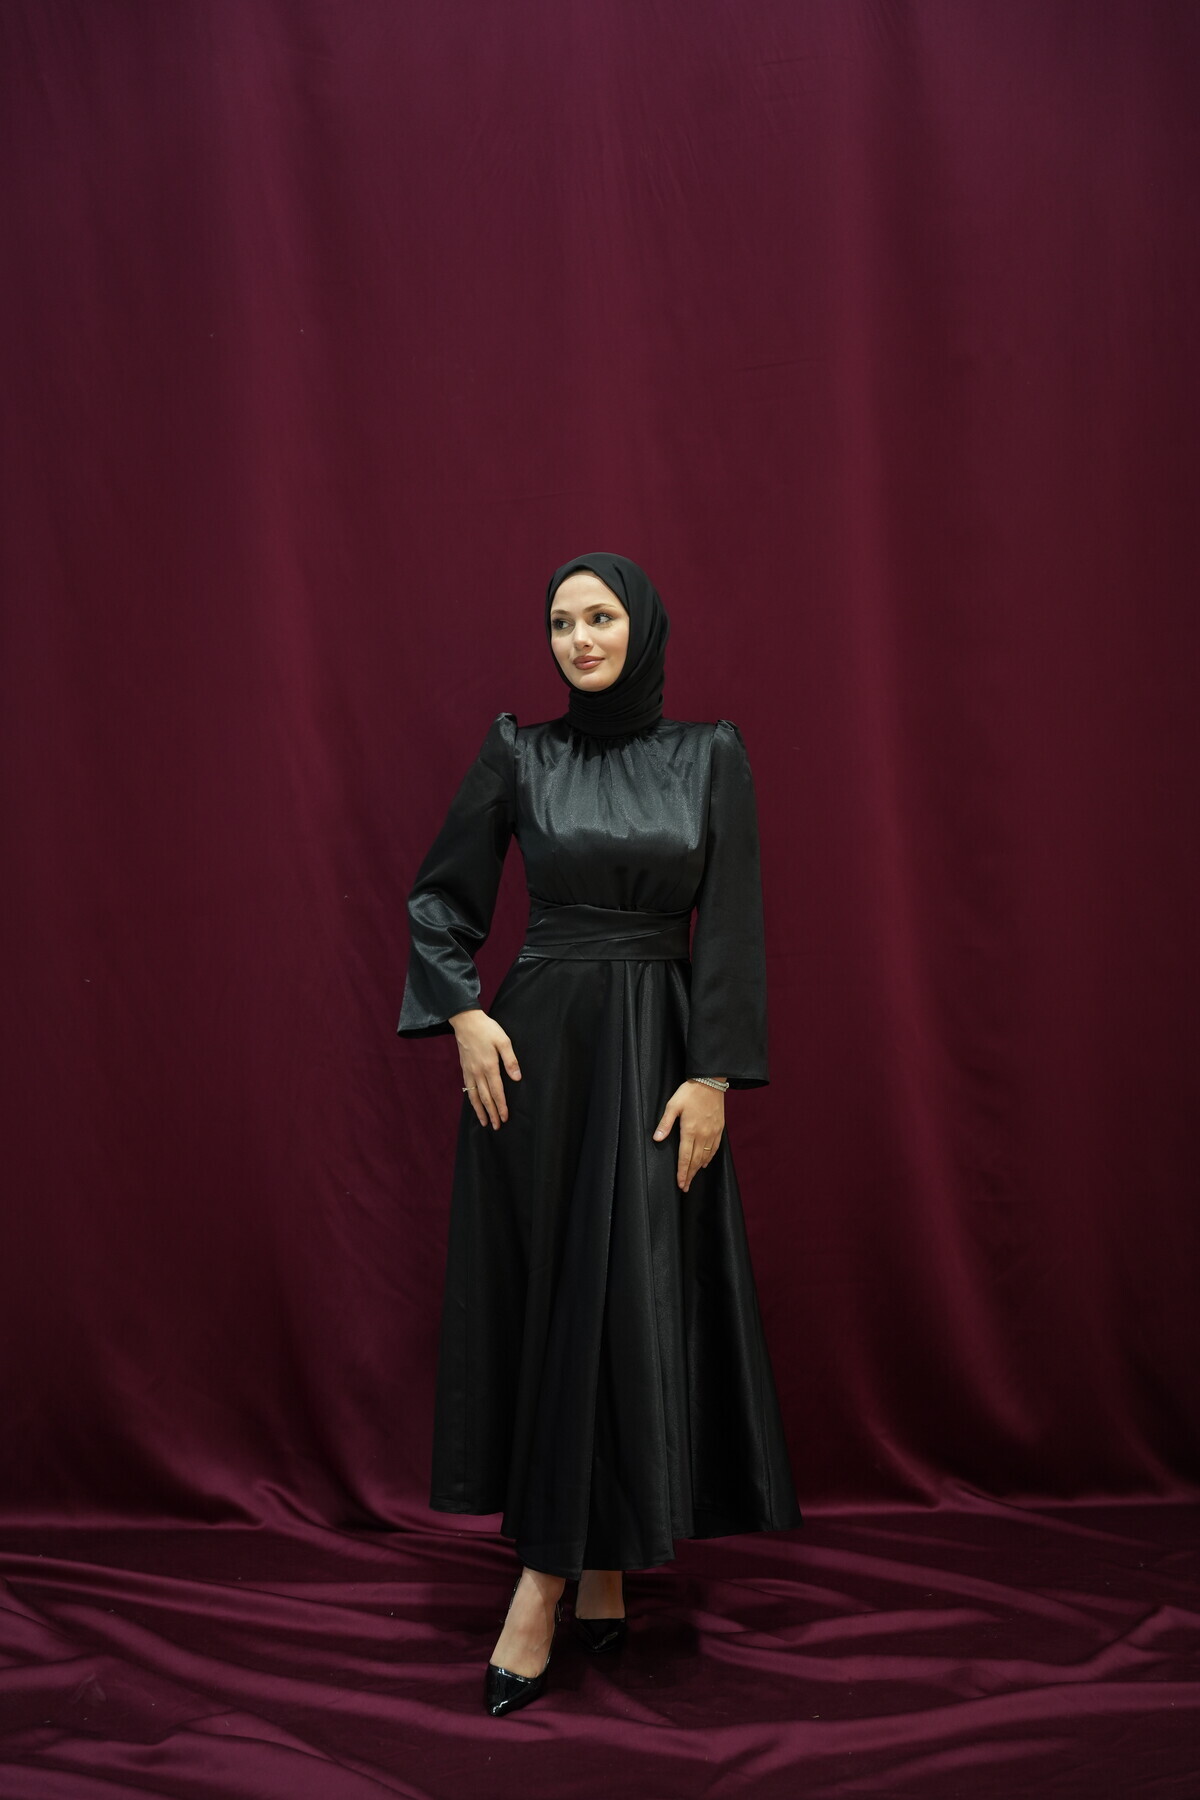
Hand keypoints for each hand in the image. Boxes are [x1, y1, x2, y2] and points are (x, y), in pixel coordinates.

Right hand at [450, 1008, 520, 1128]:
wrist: (466, 1021)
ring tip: (484, 1122)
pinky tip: (474, 1104)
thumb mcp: (503, 1041)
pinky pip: (468, 1089)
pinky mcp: (464, 1068)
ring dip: (480, 1110)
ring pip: (474, 1096)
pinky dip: (471, 1100)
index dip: (501, 1106)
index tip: (505, 1118)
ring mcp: (469, 1071)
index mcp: (489, 1066)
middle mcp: (478, 1072)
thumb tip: (517, 1078)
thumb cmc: (487, 1029)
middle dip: (492, 1113)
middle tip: (496, 1126)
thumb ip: (511, 1060)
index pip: (497, 1092)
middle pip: (485, 1098)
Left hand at [653, 1079, 725, 1192]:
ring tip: (692, 1178)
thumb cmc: (690, 1092)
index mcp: (690, 1130)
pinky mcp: (719, 1128)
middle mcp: (703, 1135)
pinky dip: (709, 1158)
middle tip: (685, 1187)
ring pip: (705, 1156)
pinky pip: (715, 1148)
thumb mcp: (673, 1105)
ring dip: (698, 1169)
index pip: (685, 1157)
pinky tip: (705, 1163)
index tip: (680, 1184)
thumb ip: (665, 1123)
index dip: (682, 1172)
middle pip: (695, 1161)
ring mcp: (713, 1132)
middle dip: (689, 1175)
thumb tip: (657, 1138)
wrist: (711, 1081)